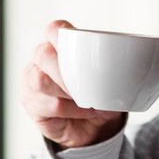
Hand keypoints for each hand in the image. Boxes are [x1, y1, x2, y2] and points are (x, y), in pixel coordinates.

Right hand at [21, 20, 126, 149]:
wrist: (90, 129)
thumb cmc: (98, 96)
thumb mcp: (109, 81)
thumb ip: (112, 71)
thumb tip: (126, 73)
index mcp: (58, 46)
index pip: (53, 30)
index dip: (62, 34)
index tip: (82, 47)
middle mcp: (40, 60)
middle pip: (43, 54)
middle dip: (66, 69)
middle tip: (89, 84)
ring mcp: (31, 82)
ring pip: (41, 81)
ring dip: (69, 91)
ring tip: (90, 100)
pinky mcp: (31, 104)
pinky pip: (50, 105)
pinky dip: (72, 110)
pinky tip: (87, 111)